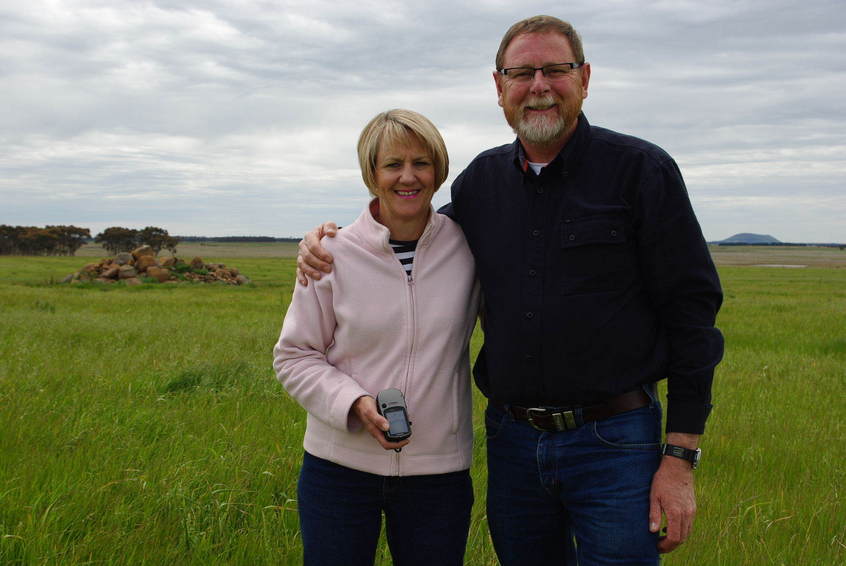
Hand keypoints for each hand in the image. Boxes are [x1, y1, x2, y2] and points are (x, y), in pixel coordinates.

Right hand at [296, 222, 337, 285]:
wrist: (328, 241)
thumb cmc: (330, 234)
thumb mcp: (331, 227)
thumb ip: (331, 227)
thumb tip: (331, 234)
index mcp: (310, 236)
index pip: (313, 245)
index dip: (321, 253)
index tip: (331, 259)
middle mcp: (303, 246)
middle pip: (307, 256)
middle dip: (318, 263)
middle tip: (329, 269)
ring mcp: (301, 255)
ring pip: (302, 264)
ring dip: (310, 271)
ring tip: (319, 277)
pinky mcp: (301, 264)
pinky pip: (298, 271)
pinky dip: (301, 277)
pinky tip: (306, 283)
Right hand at [351, 395, 409, 450]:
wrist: (359, 402)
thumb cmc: (363, 407)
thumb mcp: (371, 412)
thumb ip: (378, 420)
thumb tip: (387, 427)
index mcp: (375, 432)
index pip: (387, 444)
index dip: (397, 444)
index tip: (406, 440)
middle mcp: (378, 431)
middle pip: (390, 440)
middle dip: (400, 438)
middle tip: (407, 432)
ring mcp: (379, 427)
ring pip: (390, 433)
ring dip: (398, 431)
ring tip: (404, 424)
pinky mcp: (381, 423)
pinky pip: (389, 427)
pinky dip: (396, 424)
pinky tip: (399, 418)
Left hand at [649, 434, 698, 552]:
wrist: (678, 466)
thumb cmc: (663, 480)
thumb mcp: (654, 496)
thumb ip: (654, 515)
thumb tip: (653, 531)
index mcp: (676, 512)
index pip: (674, 538)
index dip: (666, 546)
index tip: (657, 546)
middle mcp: (687, 513)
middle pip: (682, 538)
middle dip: (671, 545)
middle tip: (659, 545)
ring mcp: (692, 511)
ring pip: (687, 532)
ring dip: (677, 538)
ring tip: (664, 537)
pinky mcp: (693, 507)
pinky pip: (689, 524)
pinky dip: (682, 530)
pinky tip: (671, 526)